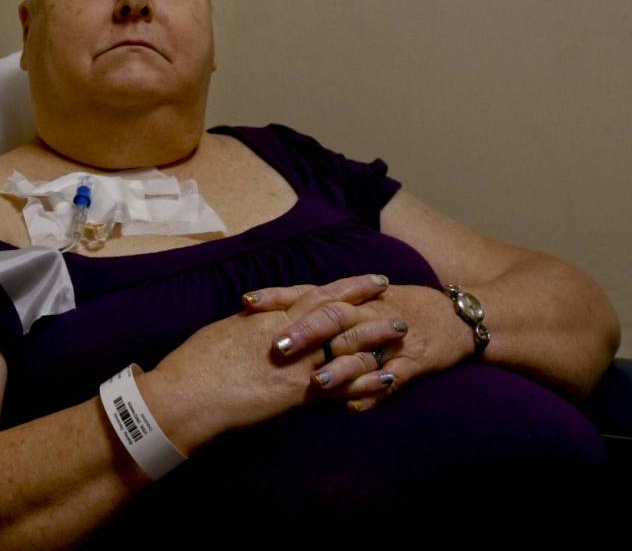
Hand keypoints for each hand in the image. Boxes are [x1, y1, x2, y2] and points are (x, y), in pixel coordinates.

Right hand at [151, 274, 392, 449]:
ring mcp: (296, 364)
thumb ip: (251, 323)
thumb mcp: (225, 330)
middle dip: (369, 304)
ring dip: (376, 338)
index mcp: (268, 316)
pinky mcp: (297, 394)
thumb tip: (261, 314)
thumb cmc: (195, 363)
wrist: (187, 394)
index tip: (370, 279)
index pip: (316, 294)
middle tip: (396, 296)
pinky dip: (367, 381)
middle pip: (338, 313)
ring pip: (346, 345)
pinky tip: (388, 379)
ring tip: (402, 332)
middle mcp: (288, 335)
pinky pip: (341, 385)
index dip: (346, 286)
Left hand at [244, 279, 474, 410]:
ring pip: (362, 351)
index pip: (308, 293)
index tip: (246, 303)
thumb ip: (315, 306)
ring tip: (314, 382)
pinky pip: (395, 378)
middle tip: (277, 347)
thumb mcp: (355, 300)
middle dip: (305, 331)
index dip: (278, 297)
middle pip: (333, 318)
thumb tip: (263, 312)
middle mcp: (367, 313)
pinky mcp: (414, 361)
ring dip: (338, 367)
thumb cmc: (392, 307)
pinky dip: (375, 391)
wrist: (453, 317)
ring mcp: (391, 338)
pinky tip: (356, 406)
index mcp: (349, 298)